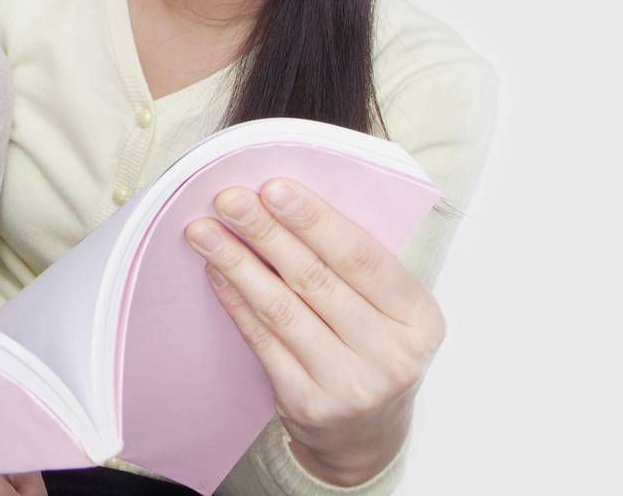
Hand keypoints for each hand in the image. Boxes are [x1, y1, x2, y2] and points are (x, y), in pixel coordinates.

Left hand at [184, 178, 444, 485]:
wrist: (368, 434)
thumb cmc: (372, 346)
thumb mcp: (388, 308)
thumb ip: (352, 261)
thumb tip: (284, 200)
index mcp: (419, 318)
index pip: (363, 258)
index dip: (315, 220)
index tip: (273, 187)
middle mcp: (392, 355)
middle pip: (316, 280)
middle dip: (266, 233)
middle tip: (228, 199)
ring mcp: (350, 385)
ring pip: (282, 310)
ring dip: (237, 263)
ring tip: (203, 231)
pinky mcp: (308, 403)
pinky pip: (262, 340)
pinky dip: (235, 301)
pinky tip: (215, 271)